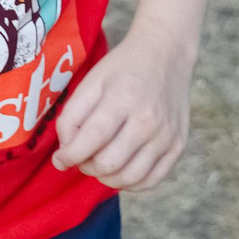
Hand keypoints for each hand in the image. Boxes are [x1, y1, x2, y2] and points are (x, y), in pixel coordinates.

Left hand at [50, 34, 193, 190]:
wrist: (166, 55)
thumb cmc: (122, 69)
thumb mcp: (91, 82)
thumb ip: (72, 116)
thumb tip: (66, 151)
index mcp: (123, 99)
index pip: (93, 138)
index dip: (71, 155)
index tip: (60, 160)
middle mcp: (149, 120)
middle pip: (110, 163)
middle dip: (86, 167)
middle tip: (81, 158)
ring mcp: (167, 136)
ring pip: (129, 177)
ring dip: (106, 178)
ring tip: (98, 164)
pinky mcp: (178, 146)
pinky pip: (151, 180)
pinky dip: (130, 183)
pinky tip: (119, 170)